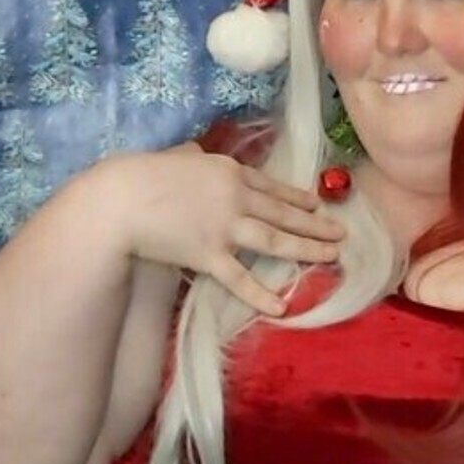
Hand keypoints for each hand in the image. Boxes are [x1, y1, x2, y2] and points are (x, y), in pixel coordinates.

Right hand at [108, 145, 345, 316]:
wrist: (122, 199)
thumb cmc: (144, 174)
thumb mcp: (180, 158)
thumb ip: (196, 160)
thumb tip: (198, 157)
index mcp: (231, 171)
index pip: (274, 188)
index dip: (299, 198)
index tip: (319, 205)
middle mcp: (237, 198)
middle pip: (284, 214)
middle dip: (316, 224)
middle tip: (341, 233)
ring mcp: (226, 228)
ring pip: (276, 241)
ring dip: (308, 249)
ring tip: (333, 256)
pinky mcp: (209, 256)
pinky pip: (241, 278)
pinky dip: (262, 294)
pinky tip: (282, 307)